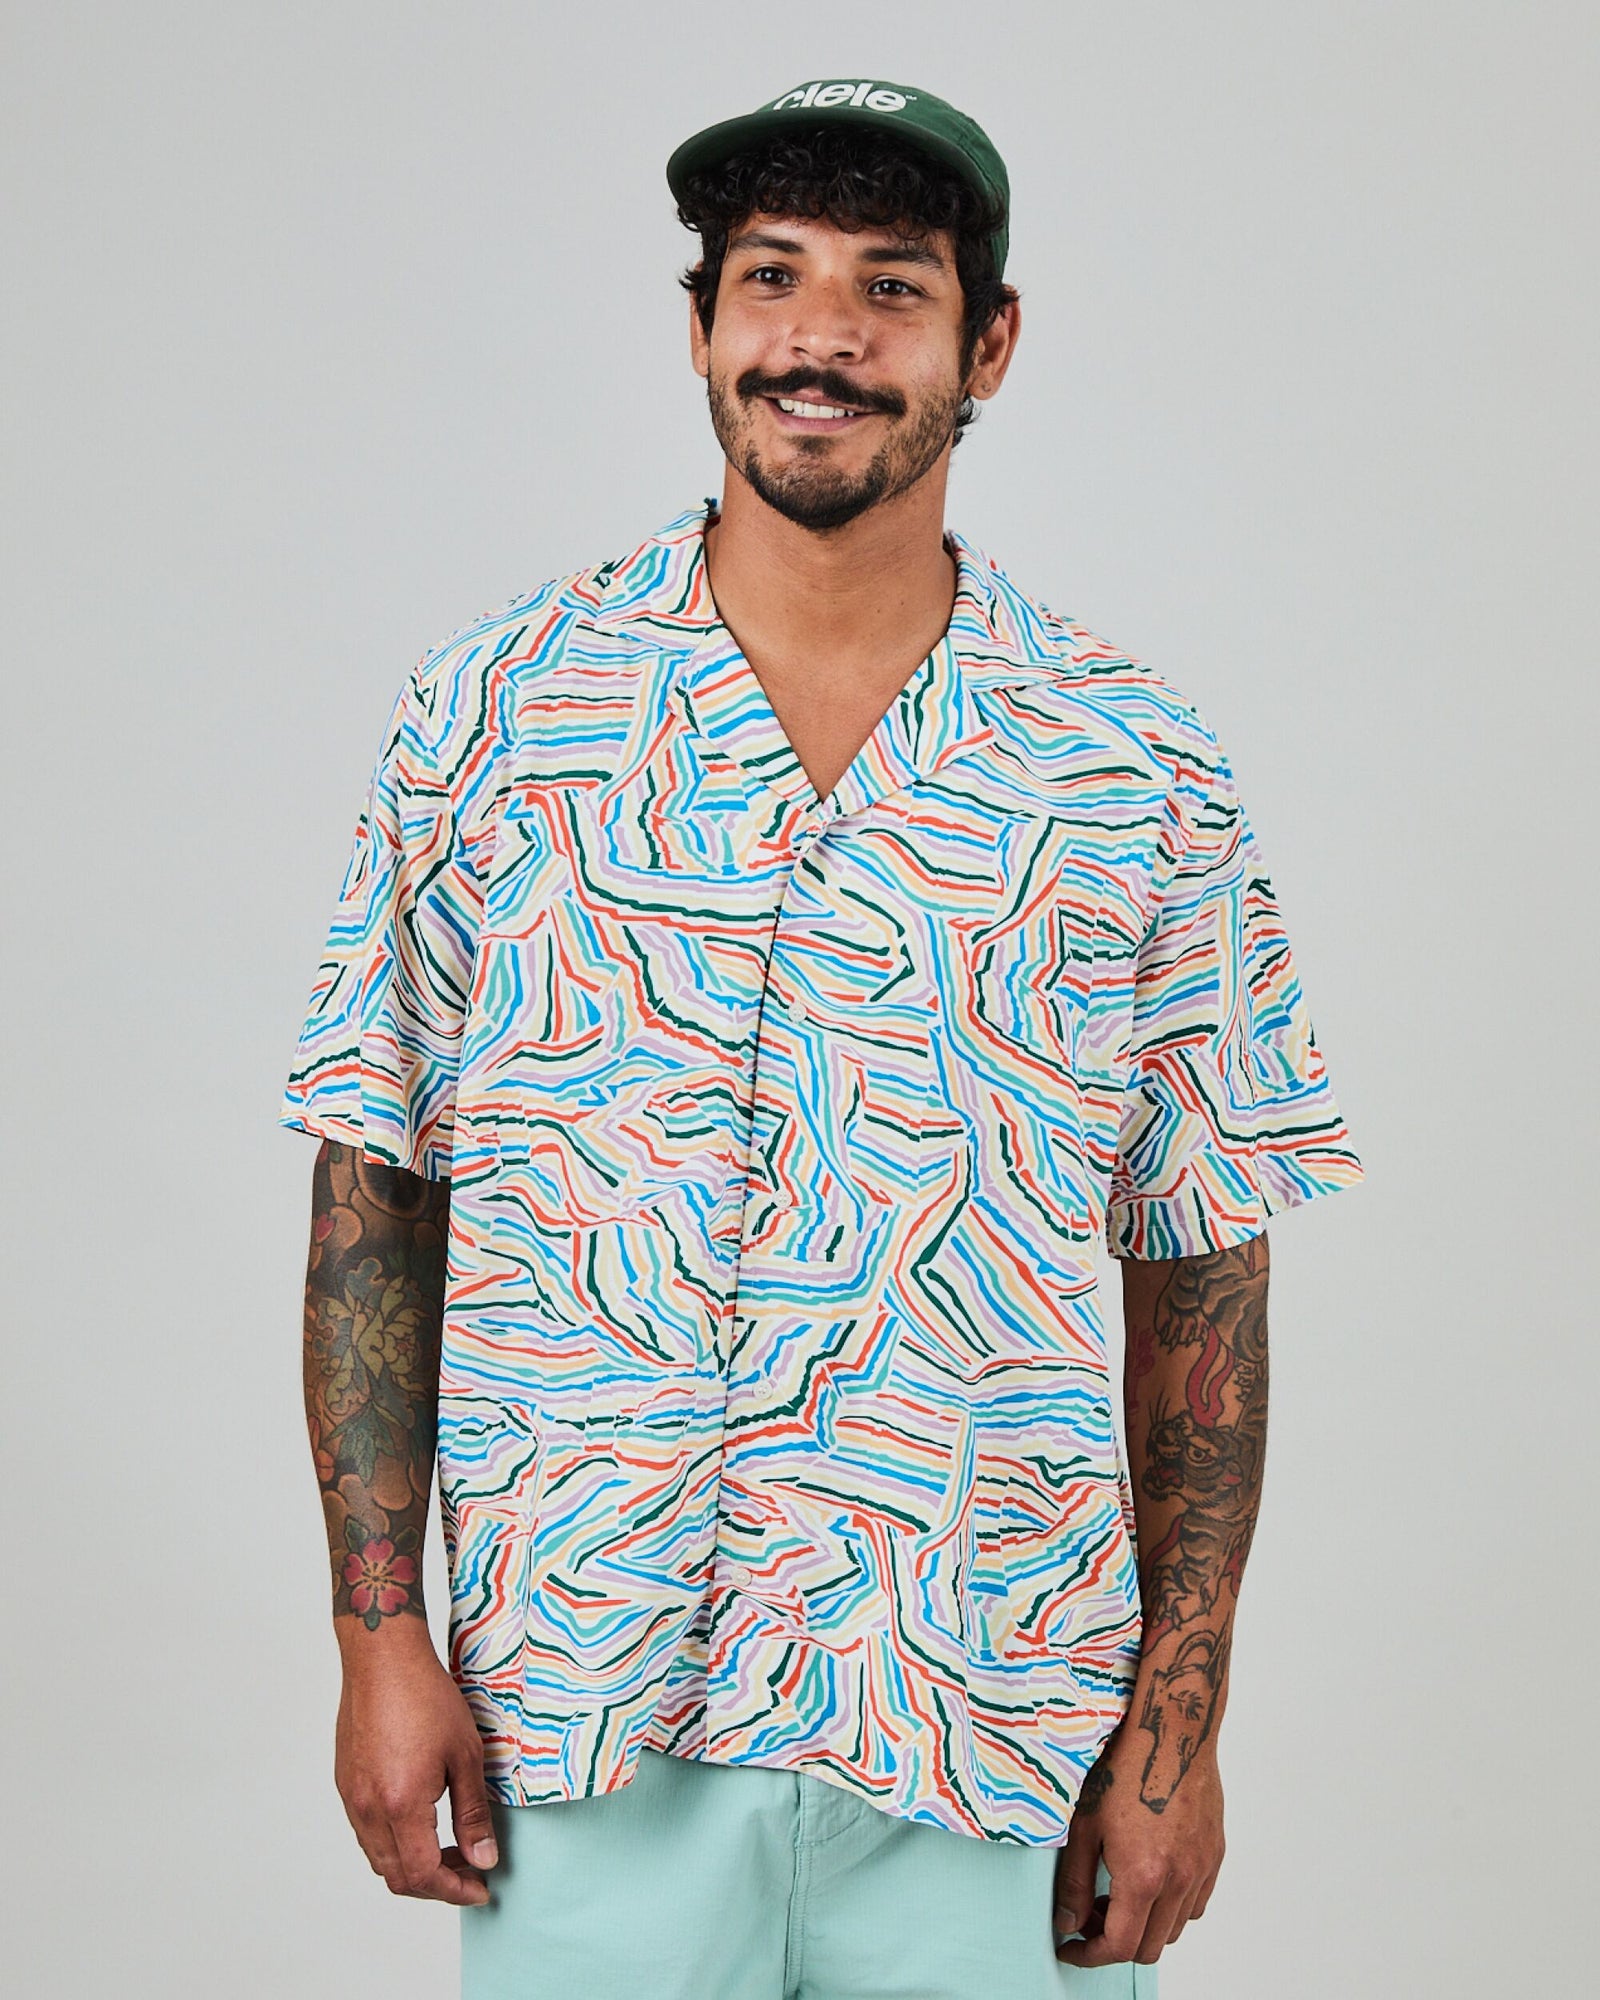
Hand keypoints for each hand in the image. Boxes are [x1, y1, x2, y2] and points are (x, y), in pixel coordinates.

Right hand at [333, 1616, 498, 1905]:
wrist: (383, 1660)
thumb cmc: (425, 1697)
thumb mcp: (466, 1755)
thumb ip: (473, 1814)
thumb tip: (484, 1859)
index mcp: (400, 1806)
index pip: (424, 1875)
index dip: (454, 1891)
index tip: (480, 1888)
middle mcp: (368, 1810)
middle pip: (398, 1876)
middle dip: (437, 1885)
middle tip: (470, 1871)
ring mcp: (352, 1798)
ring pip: (380, 1858)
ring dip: (414, 1865)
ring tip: (451, 1848)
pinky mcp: (346, 1783)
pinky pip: (368, 1833)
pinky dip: (395, 1844)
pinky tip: (422, 1822)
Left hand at [1052, 1726, 1224, 1967]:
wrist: (1172, 1730)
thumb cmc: (1124, 1767)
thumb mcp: (1085, 1824)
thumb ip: (1076, 1882)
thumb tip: (1069, 1922)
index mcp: (1144, 1876)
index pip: (1120, 1946)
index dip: (1091, 1955)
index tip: (1072, 1947)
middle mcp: (1179, 1880)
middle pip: (1149, 1947)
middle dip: (1115, 1942)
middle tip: (1091, 1916)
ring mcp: (1201, 1869)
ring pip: (1174, 1928)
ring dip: (1145, 1925)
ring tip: (1118, 1893)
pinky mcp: (1214, 1855)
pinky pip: (1195, 1903)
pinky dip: (1171, 1907)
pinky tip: (1149, 1877)